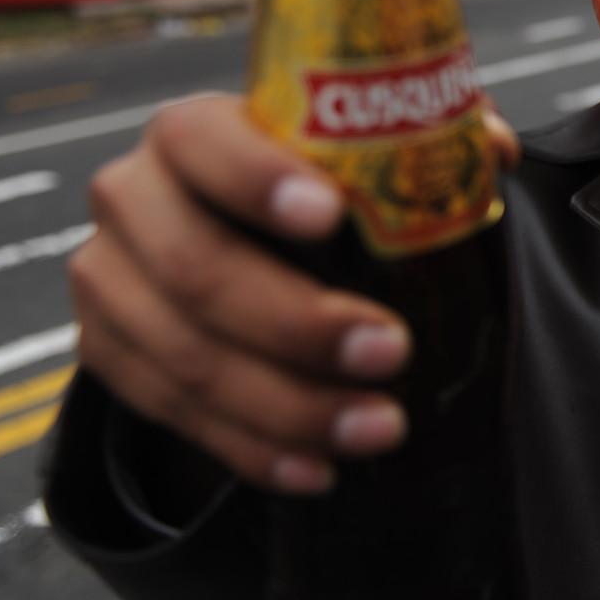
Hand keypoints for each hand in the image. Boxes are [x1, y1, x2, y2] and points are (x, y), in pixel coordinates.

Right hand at [68, 94, 519, 493]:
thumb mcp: (351, 150)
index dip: (259, 179)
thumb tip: (492, 150)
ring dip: (289, 405)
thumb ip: (419, 136)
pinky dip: (252, 449)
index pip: (204, 142)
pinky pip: (174, 415)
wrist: (220, 240)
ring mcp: (109, 281)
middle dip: (298, 322)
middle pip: (197, 268)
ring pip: (187, 357)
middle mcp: (134, 198)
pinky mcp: (107, 353)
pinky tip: (319, 467)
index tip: (332, 216)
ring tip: (379, 427)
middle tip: (391, 351)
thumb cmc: (305, 185)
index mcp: (191, 132)